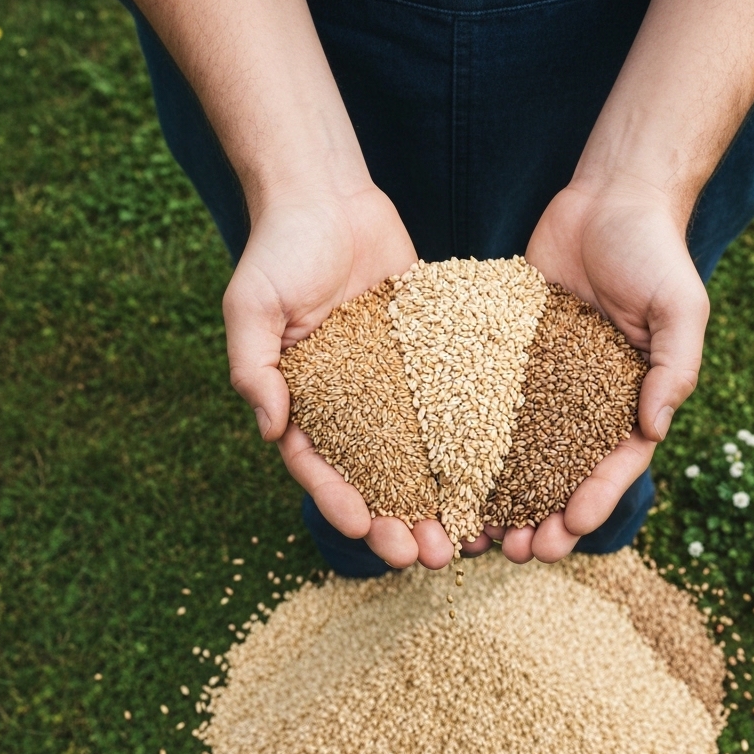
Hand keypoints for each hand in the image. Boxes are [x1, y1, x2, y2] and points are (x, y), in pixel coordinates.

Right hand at [223, 186, 455, 570]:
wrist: (329, 196)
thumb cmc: (280, 248)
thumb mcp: (251, 306)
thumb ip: (252, 366)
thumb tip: (269, 428)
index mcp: (306, 403)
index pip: (321, 466)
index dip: (341, 502)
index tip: (367, 530)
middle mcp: (353, 404)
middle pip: (377, 476)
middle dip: (401, 520)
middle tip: (429, 556)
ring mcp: (394, 385)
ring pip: (422, 455)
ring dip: (443, 498)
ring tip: (470, 536)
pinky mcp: (431, 359)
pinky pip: (455, 405)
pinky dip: (474, 444)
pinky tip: (502, 474)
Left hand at [465, 179, 708, 564]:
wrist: (608, 200)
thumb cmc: (655, 252)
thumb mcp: (680, 308)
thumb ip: (675, 366)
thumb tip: (655, 428)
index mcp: (629, 402)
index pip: (613, 466)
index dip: (593, 502)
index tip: (567, 531)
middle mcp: (584, 402)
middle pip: (561, 474)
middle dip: (540, 517)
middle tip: (514, 551)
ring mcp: (543, 383)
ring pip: (518, 452)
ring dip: (499, 495)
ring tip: (474, 530)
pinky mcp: (507, 356)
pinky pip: (484, 402)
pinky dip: (467, 439)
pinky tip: (442, 470)